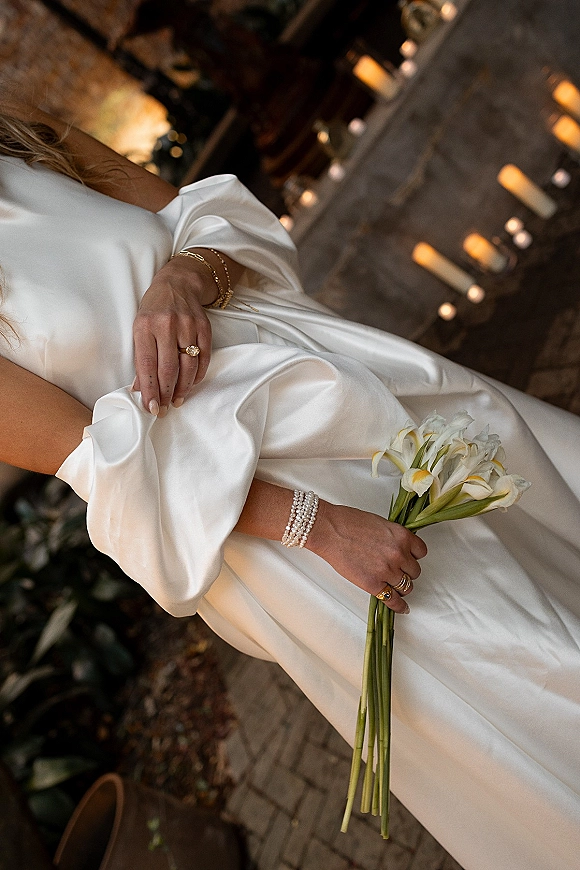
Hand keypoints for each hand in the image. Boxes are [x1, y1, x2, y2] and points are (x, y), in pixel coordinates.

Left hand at [132, 256, 214, 415]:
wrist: (178, 283)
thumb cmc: (154, 308)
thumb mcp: (139, 327)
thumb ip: (141, 356)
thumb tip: (141, 387)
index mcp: (145, 326)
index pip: (147, 364)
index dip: (149, 389)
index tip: (151, 407)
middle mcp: (167, 325)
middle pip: (168, 368)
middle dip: (165, 393)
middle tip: (163, 409)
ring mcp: (188, 326)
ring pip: (188, 366)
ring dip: (182, 388)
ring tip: (177, 400)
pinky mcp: (204, 328)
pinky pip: (204, 358)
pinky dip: (198, 375)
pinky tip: (191, 385)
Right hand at [306, 502, 426, 613]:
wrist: (330, 530)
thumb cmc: (348, 522)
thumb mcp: (380, 524)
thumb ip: (392, 538)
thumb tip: (395, 548)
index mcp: (401, 536)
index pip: (421, 552)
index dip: (414, 557)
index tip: (410, 559)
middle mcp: (398, 554)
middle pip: (414, 571)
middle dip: (406, 572)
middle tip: (398, 572)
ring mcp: (387, 570)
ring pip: (406, 586)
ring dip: (401, 587)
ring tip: (394, 587)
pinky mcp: (374, 584)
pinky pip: (393, 600)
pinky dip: (399, 606)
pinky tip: (401, 608)